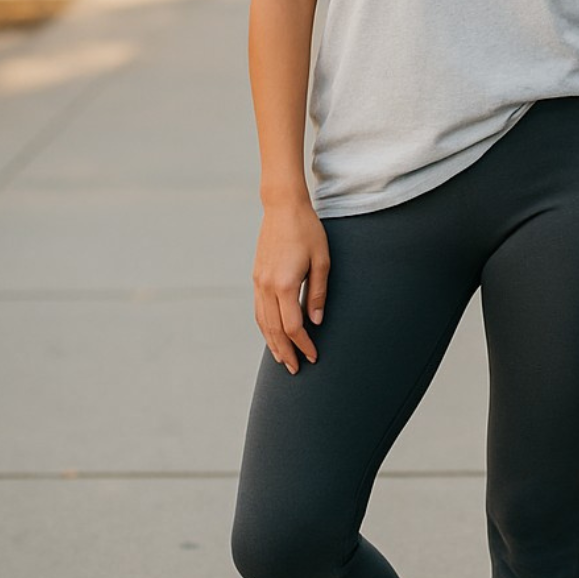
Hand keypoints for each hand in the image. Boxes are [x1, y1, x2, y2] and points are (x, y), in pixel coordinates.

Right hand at [251, 203, 329, 374]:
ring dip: (272, 343)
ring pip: (262, 322)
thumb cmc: (308, 230)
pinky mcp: (256, 277)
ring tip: (283, 359)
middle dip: (286, 352)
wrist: (283, 207)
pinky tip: (271, 334)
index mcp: (285, 284)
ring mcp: (258, 282)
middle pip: (274, 330)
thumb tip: (317, 321)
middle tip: (296, 369)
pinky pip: (258, 309)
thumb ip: (318, 292)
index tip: (314, 356)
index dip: (304, 344)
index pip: (293, 326)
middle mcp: (267, 287)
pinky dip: (264, 327)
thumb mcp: (322, 260)